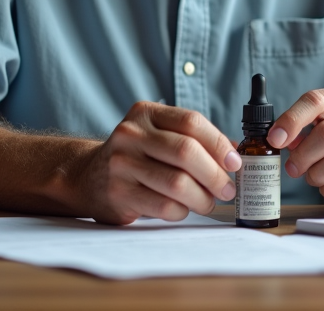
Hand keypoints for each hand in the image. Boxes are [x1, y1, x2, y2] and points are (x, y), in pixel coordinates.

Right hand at [78, 102, 242, 224]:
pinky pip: (163, 206)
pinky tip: (183, 209)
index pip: (191, 122)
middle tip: (227, 189)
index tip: (235, 162)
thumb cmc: (136, 155)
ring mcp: (121, 163)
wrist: (88, 176)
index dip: (219, 144)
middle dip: (214, 174)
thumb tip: (236, 153)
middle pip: (186, 152)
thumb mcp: (159, 135)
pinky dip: (181, 211)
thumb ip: (194, 140)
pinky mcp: (118, 193)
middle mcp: (131, 134)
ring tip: (209, 203)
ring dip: (202, 197)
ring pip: (177, 183)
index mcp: (146, 113)